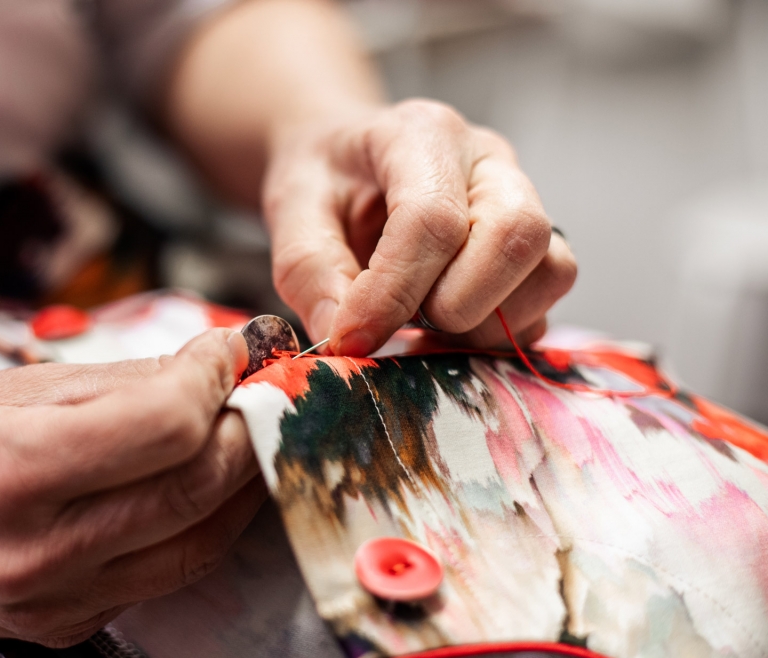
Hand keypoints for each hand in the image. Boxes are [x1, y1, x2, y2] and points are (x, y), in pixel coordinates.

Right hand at [0, 329, 262, 647]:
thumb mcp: (22, 386)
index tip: (234, 351)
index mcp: (16, 470)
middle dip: (246, 430)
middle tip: (258, 392)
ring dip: (239, 483)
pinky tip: (198, 485)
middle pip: (196, 488)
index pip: (168, 426)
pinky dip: (198, 524)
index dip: (218, 380)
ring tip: (240, 434)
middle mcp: (38, 551)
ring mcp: (57, 601)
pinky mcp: (70, 625)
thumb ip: (132, 380)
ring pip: (200, 542)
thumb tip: (219, 366)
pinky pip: (167, 573)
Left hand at [263, 99, 576, 355]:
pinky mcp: (537, 246)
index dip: (393, 292)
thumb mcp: (291, 211)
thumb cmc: (323, 180)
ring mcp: (524, 199)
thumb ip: (309, 273)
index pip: (433, 218)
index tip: (352, 337)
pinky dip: (499, 331)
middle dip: (455, 304)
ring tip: (424, 322)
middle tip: (402, 319)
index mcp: (422, 133)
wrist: (349, 162)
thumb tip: (346, 341)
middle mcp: (489, 160)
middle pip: (515, 237)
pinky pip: (545, 303)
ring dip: (484, 322)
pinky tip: (447, 326)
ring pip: (549, 272)